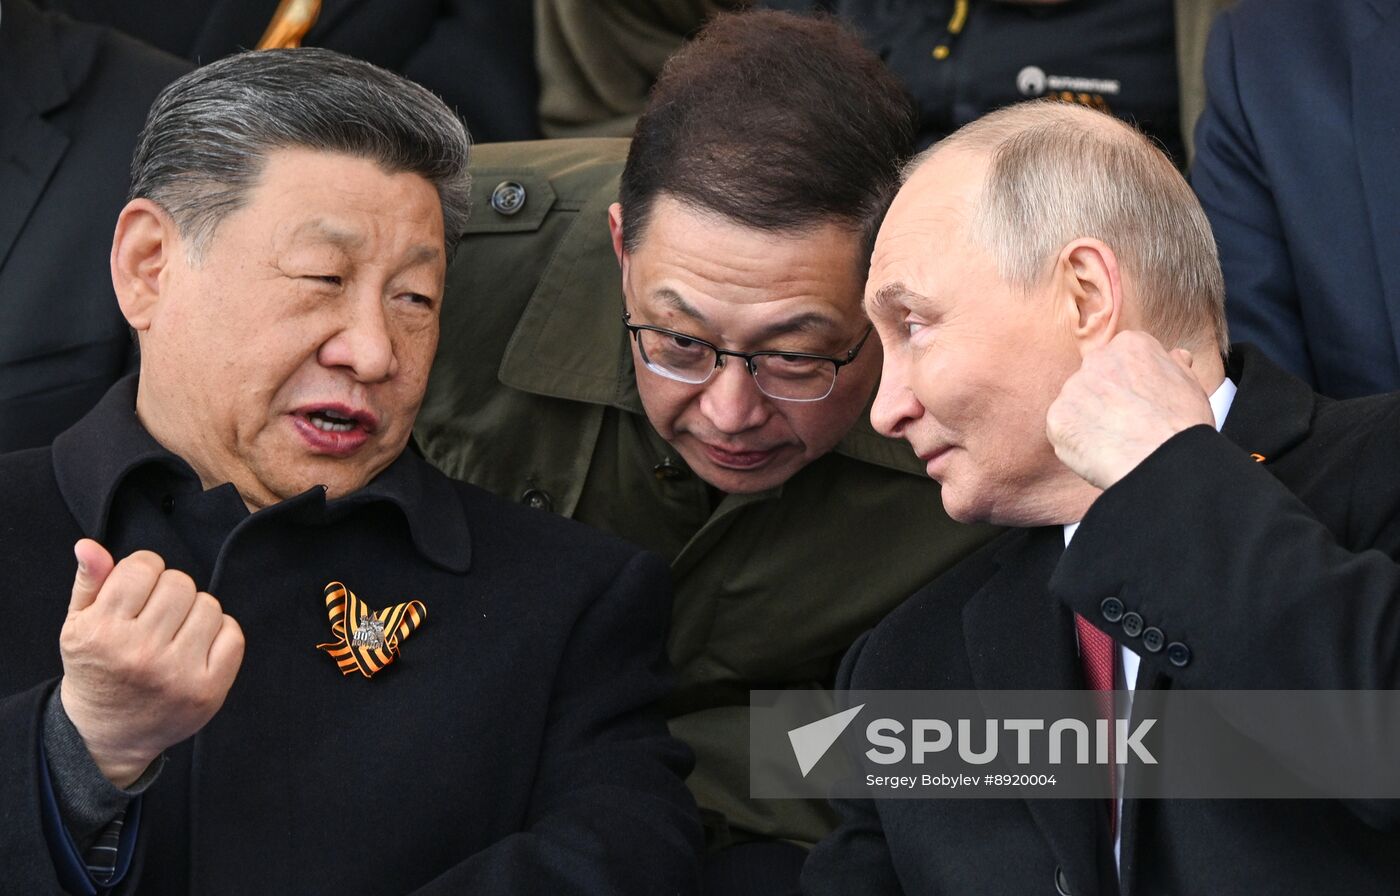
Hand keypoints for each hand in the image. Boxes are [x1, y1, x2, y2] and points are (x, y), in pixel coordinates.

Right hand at [58, 540, 243, 787]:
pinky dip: (220, 632)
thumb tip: (90, 545)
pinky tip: (196, 645)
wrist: (107, 735)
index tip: (137, 589)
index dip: (143, 570)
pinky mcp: (208, 690)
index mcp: (102, 633)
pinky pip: (233, 633)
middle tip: (156, 613)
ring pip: (208, 604)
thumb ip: (89, 583)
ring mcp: (177, 674)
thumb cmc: (96, 670)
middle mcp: (140, 653)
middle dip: (169, 590)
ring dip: (195, 611)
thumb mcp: (78, 627)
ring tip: (174, 631)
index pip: (143, 567)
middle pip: (179, 583)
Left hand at [1046, 331, 1215, 489]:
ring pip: (1077, 405)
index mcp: (1130, 345)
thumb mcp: (1191, 385)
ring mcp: (1072, 388)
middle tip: (1127, 426)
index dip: (1130, 386)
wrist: (1165, 461)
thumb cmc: (1183, 426)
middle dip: (1106, 401)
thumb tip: (1175, 356)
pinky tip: (1100, 453)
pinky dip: (1076, 443)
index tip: (1139, 404)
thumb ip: (1175, 366)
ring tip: (1116, 443)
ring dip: (1089, 422)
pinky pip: (1063, 430)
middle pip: (1095, 380)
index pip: (1120, 360)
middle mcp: (1096, 360)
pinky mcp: (1057, 418)